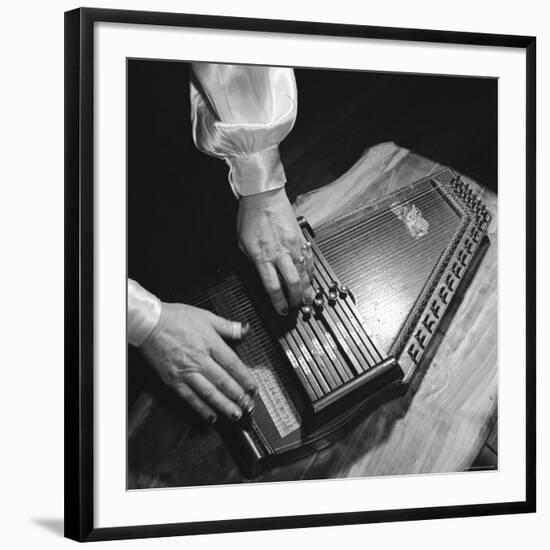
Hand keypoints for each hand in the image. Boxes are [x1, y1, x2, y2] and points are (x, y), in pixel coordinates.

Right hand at [140, 302, 256, 423]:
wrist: (149, 324)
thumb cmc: (176, 318)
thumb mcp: (206, 316)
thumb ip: (228, 326)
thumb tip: (245, 329)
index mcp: (209, 342)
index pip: (233, 364)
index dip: (246, 378)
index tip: (253, 387)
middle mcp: (199, 358)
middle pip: (223, 381)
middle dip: (239, 396)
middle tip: (249, 405)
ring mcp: (185, 371)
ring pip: (209, 392)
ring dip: (225, 405)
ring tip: (236, 414)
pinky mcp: (173, 380)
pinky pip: (190, 398)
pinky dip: (202, 408)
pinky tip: (212, 416)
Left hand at [237, 188, 313, 314]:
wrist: (263, 197)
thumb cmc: (251, 218)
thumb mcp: (243, 245)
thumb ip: (254, 263)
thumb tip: (262, 277)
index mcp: (263, 256)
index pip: (273, 286)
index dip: (279, 302)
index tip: (281, 310)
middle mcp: (280, 253)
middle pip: (293, 283)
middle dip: (296, 299)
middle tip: (296, 307)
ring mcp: (294, 246)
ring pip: (305, 273)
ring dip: (307, 289)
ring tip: (308, 299)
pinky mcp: (302, 239)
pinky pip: (310, 260)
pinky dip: (312, 272)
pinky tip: (312, 279)